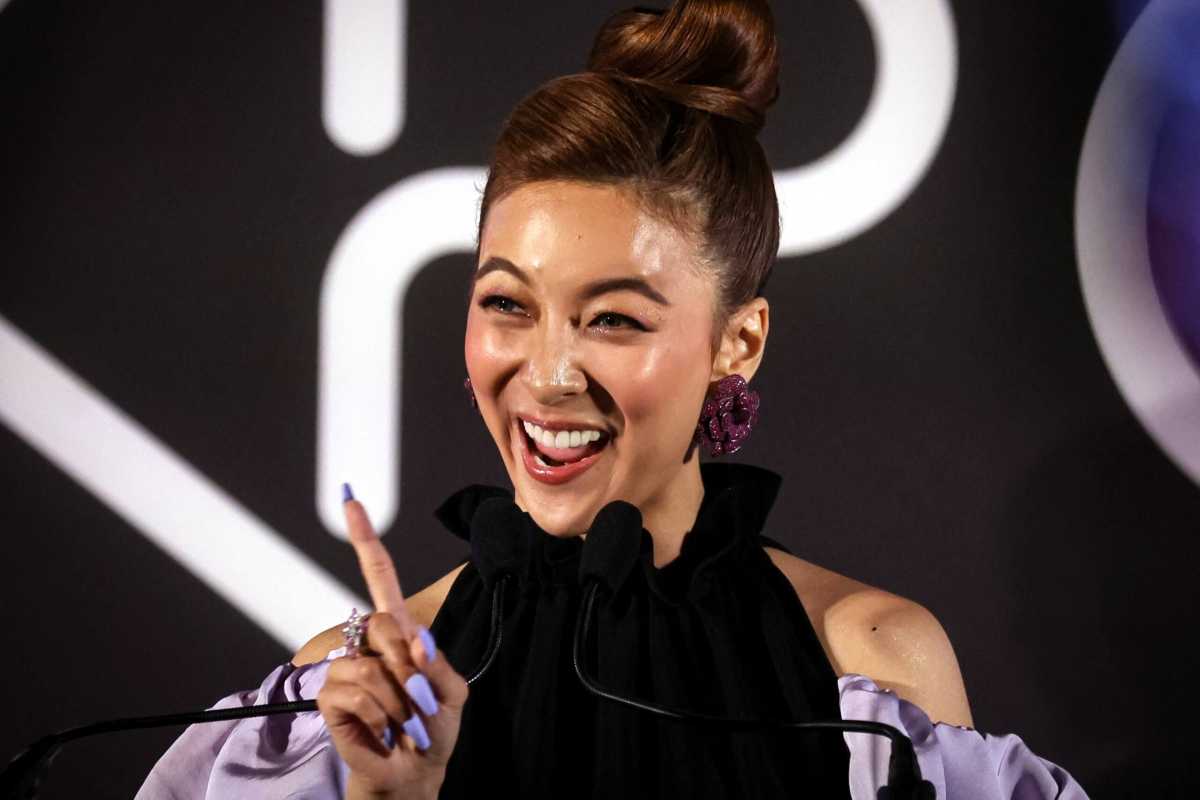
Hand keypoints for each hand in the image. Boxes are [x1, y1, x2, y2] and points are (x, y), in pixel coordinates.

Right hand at [317, 488, 468, 799]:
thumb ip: (437, 665)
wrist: (414, 772)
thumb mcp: (453, 695)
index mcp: (399, 632)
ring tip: (402, 720)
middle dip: (411, 668)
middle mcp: (367, 643)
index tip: (350, 499)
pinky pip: (357, 692)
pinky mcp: (329, 696)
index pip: (380, 577)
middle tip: (419, 701)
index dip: (365, 539)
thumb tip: (414, 638)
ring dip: (399, 701)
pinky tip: (383, 730)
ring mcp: (344, 667)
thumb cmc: (434, 729)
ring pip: (374, 665)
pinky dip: (380, 716)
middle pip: (385, 624)